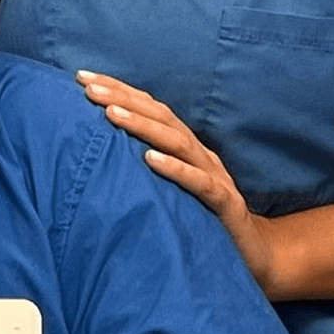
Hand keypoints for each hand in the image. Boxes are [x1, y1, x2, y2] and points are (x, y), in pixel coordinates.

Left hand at [77, 70, 284, 297]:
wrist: (253, 255)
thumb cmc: (198, 218)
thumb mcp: (165, 187)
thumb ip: (138, 166)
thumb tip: (90, 149)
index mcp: (184, 147)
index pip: (149, 109)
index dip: (118, 90)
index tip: (81, 77)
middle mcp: (199, 155)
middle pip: (161, 117)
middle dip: (123, 98)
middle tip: (88, 88)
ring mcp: (215, 177)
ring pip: (177, 143)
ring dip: (142, 125)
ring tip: (110, 113)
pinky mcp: (226, 205)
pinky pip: (200, 184)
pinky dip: (176, 170)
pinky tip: (150, 160)